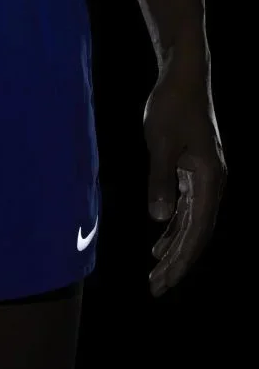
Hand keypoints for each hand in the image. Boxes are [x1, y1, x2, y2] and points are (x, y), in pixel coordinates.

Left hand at [143, 60, 225, 296]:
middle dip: (176, 263)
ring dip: (174, 249)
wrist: (183, 79)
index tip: (162, 282)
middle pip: (195, 234)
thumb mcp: (161, 144)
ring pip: (191, 224)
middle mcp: (212, 183)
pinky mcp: (194, 172)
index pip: (195, 232)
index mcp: (209, 180)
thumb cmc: (171, 108)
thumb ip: (160, 180)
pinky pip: (186, 210)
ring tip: (156, 273)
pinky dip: (174, 228)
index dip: (180, 260)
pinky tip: (160, 242)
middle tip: (156, 289)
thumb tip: (159, 219)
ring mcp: (204, 178)